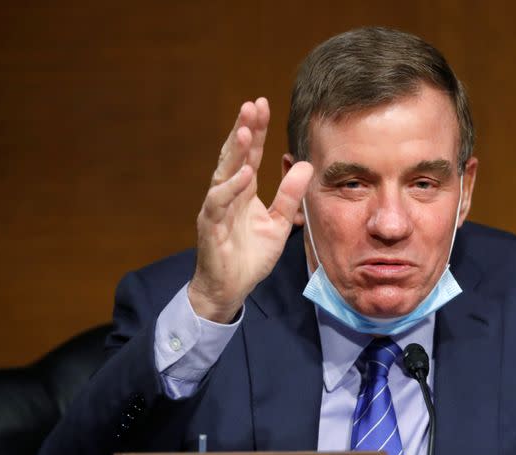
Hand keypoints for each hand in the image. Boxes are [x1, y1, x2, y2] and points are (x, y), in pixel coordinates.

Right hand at [188, 98, 313, 322]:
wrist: (230, 288)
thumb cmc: (250, 256)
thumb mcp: (279, 223)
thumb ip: (289, 195)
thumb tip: (305, 165)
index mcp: (243, 191)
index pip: (249, 154)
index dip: (257, 130)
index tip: (263, 104)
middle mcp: (227, 193)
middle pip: (235, 155)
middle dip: (244, 129)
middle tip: (253, 105)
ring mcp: (216, 207)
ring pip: (224, 172)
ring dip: (235, 151)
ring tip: (248, 129)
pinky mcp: (210, 225)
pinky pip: (219, 202)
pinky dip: (231, 186)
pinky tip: (244, 172)